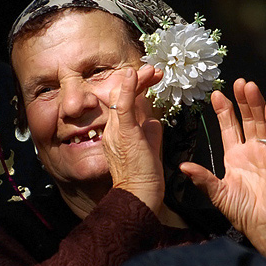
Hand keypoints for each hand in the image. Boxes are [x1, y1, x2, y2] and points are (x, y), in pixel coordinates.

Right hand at [102, 64, 164, 213]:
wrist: (139, 195)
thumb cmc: (145, 177)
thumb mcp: (148, 147)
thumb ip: (150, 131)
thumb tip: (154, 120)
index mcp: (116, 133)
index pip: (122, 103)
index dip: (136, 88)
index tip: (151, 79)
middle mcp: (111, 130)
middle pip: (120, 96)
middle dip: (138, 80)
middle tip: (154, 71)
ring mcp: (116, 131)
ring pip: (121, 97)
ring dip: (138, 80)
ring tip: (153, 70)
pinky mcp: (125, 134)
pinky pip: (123, 106)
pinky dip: (128, 88)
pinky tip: (133, 74)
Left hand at [180, 79, 265, 256]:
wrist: (265, 226)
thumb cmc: (243, 212)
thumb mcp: (218, 192)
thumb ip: (202, 178)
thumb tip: (182, 166)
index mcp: (235, 156)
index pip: (229, 127)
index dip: (224, 110)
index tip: (215, 94)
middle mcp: (251, 150)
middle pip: (247, 119)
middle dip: (242, 100)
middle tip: (237, 82)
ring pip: (262, 122)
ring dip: (256, 104)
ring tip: (249, 86)